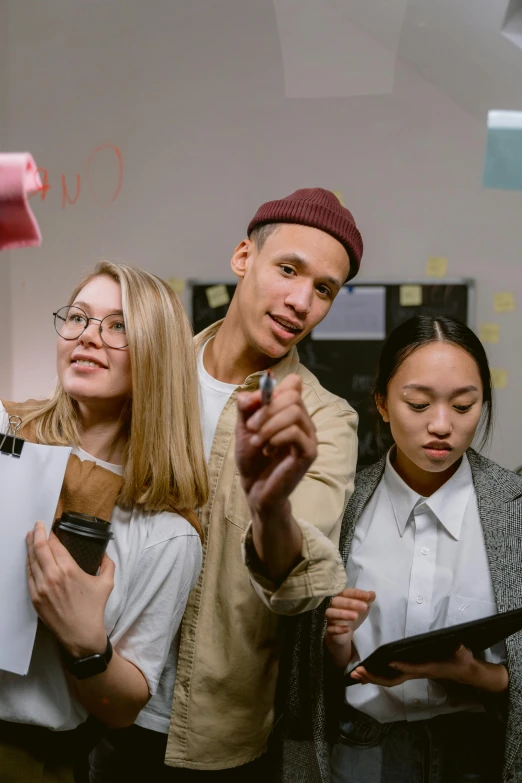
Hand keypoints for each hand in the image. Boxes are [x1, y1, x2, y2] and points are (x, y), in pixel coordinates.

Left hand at [26, 521, 113, 657]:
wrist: (81, 634)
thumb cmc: (94, 609)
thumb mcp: (107, 583)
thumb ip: (107, 564)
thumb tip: (103, 553)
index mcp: (69, 569)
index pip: (55, 545)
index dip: (52, 533)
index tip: (51, 527)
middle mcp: (52, 576)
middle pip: (39, 548)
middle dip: (37, 533)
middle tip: (37, 525)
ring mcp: (41, 587)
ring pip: (31, 561)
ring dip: (30, 546)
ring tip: (30, 536)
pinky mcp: (35, 598)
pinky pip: (29, 576)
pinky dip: (29, 564)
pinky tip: (30, 558)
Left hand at [236, 374, 316, 515]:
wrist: (255, 490)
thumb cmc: (252, 459)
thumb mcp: (244, 427)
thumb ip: (246, 407)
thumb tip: (252, 393)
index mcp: (291, 412)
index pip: (294, 384)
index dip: (273, 390)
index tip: (254, 407)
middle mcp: (304, 421)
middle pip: (293, 396)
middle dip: (266, 409)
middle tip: (251, 427)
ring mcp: (309, 437)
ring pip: (294, 412)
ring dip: (269, 425)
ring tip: (257, 442)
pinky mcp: (309, 453)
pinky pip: (295, 433)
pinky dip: (276, 438)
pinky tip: (267, 450)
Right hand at [325, 588, 375, 668]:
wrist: (343, 633)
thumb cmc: (352, 615)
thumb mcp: (362, 607)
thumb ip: (367, 599)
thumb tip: (372, 593)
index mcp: (340, 597)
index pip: (346, 592)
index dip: (356, 593)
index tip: (368, 596)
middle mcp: (332, 605)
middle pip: (336, 601)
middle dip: (350, 603)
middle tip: (364, 607)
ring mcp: (329, 618)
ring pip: (330, 613)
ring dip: (342, 614)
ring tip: (355, 616)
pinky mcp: (328, 630)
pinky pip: (330, 628)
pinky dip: (338, 628)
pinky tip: (348, 629)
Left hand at [349, 644, 507, 692]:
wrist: (462, 670)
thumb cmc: (460, 660)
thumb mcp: (461, 653)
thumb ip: (458, 649)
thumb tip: (458, 645)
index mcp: (427, 667)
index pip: (412, 668)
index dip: (401, 666)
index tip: (388, 662)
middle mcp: (415, 673)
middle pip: (393, 679)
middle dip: (375, 676)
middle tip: (358, 671)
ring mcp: (410, 674)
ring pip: (388, 679)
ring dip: (371, 677)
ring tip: (355, 673)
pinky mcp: (409, 671)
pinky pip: (389, 676)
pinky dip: (376, 675)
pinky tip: (365, 673)